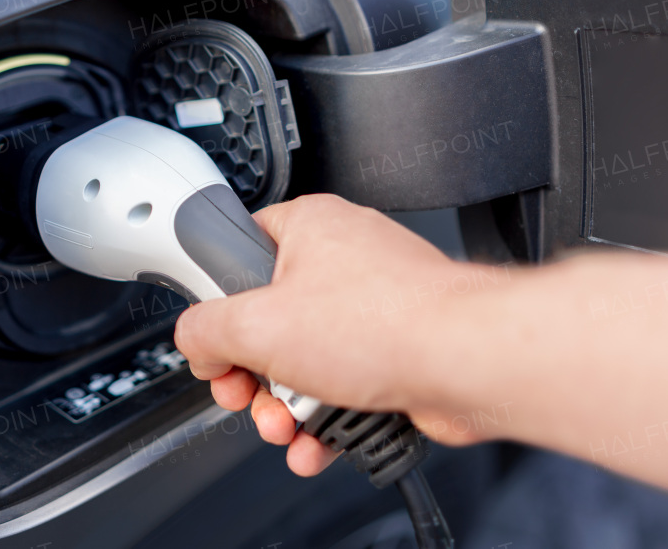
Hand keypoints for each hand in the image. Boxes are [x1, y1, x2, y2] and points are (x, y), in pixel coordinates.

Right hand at [173, 194, 478, 475]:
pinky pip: (346, 383)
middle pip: (268, 319)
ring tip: (287, 427)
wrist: (471, 363)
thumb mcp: (256, 326)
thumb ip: (204, 330)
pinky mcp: (399, 347)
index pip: (237, 249)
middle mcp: (344, 258)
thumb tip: (196, 343)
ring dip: (287, 406)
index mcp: (308, 226)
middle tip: (247, 394)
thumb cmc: (389, 324)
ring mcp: (375, 304)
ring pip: (306, 359)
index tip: (213, 339)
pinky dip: (329, 416)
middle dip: (253, 375)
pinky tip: (319, 441)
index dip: (217, 303)